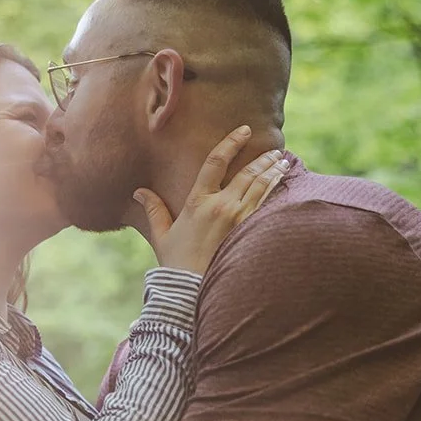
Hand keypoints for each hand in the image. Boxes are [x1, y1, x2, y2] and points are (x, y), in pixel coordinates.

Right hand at [136, 126, 286, 273]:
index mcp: (198, 201)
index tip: (245, 131)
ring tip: (282, 162)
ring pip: (261, 187)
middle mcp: (221, 206)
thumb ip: (154, 209)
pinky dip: (275, 192)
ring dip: (273, 172)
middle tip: (274, 150)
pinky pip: (266, 206)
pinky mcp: (249, 233)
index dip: (232, 143)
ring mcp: (238, 219)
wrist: (192, 289)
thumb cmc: (176, 263)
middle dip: (263, 159)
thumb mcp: (162, 234)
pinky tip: (281, 185)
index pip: (216, 162)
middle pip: (247, 173)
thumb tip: (139, 192)